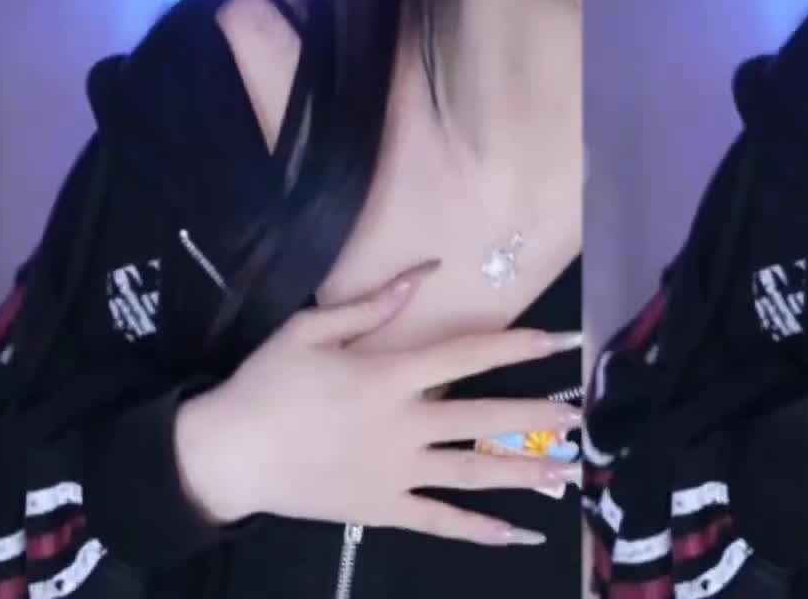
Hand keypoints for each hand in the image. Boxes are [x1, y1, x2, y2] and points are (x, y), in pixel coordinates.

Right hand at [174, 261, 581, 545]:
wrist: (227, 454)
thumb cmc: (265, 385)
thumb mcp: (308, 331)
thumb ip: (371, 306)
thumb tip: (423, 272)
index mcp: (388, 376)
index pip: (468, 354)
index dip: (520, 346)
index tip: (564, 340)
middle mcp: (403, 425)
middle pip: (485, 418)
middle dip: (538, 416)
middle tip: (580, 415)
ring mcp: (396, 472)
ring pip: (474, 474)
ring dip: (525, 473)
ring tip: (569, 471)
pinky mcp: (382, 507)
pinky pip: (440, 521)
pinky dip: (480, 530)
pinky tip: (518, 534)